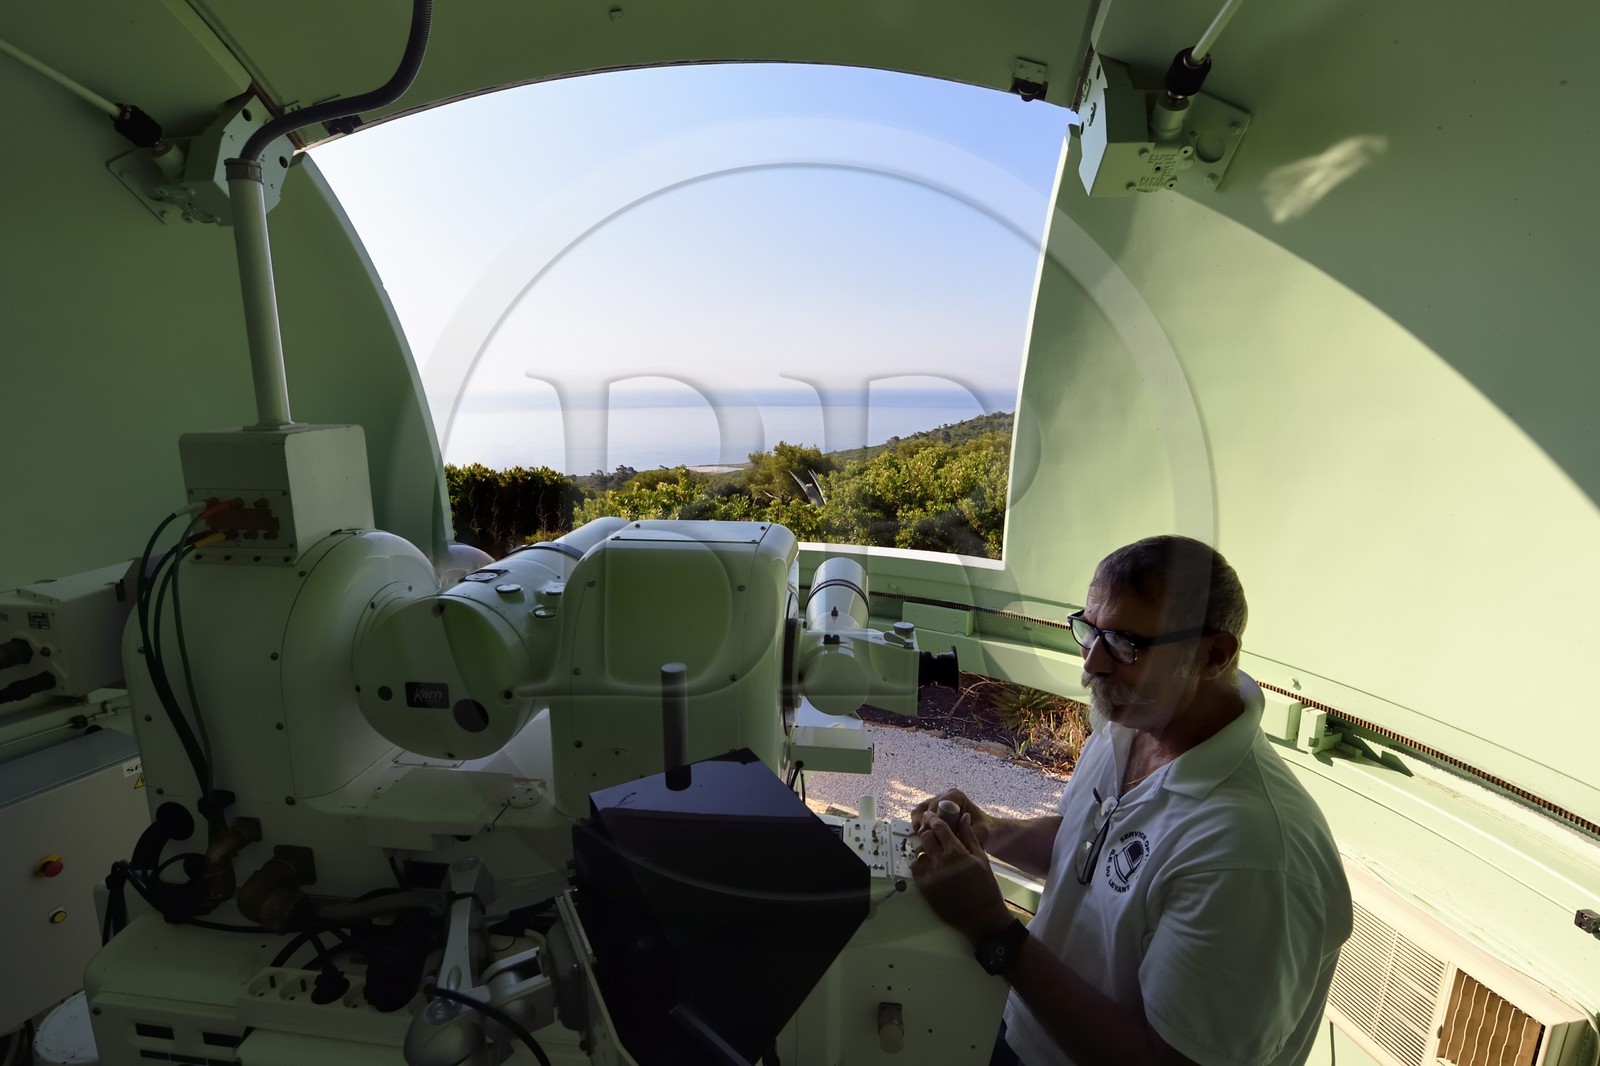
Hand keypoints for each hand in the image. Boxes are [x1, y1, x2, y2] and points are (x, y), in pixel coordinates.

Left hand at [908, 812, 1012, 946]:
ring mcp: (930, 876)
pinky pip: (915, 869)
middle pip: (926, 837)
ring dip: (924, 848)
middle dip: (928, 831)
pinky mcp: (924, 889)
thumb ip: (969, 836)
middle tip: (931, 831)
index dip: (934, 819)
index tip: (931, 816)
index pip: (939, 827)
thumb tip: (962, 817)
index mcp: (956, 852)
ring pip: (919, 852)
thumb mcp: (981, 858)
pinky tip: (929, 864)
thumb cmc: (986, 887)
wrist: (982, 917)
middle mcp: (940, 862)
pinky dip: (920, 863)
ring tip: (932, 850)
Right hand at [911, 789, 995, 848]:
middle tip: (926, 840)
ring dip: (919, 825)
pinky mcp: (931, 812)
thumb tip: (950, 839)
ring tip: (923, 840)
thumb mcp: (980, 833)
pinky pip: (917, 817)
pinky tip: (924, 840)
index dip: (934, 819)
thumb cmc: (984, 831)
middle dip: (925, 824)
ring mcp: (936, 803)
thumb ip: (966, 834)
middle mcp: (944, 797)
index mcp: (956, 796)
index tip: (933, 833)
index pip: (938, 804)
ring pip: (918, 811)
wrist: (985, 831)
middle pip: (925, 807)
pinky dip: (918, 827)